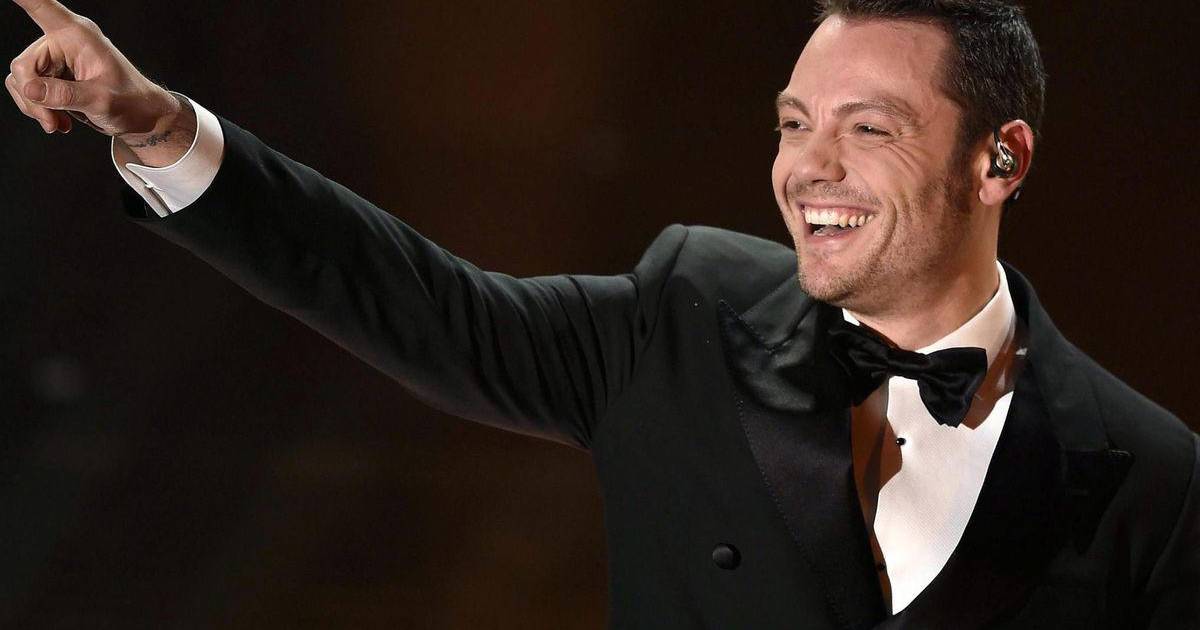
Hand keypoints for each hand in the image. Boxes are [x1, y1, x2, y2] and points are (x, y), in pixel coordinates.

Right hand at [5, 0, 184, 139]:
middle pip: (24, 65)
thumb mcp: (102, 99)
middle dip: (33, 97)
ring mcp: (55, 60)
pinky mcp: (52, 77)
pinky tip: (58, 121)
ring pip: (21, 81)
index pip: (41, 6)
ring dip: (35, 107)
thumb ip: (66, 94)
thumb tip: (30, 89)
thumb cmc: (132, 101)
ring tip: (57, 123)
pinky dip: (38, 109)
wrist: (141, 117)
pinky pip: (28, 91)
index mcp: (77, 34)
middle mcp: (62, 42)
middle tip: (51, 121)